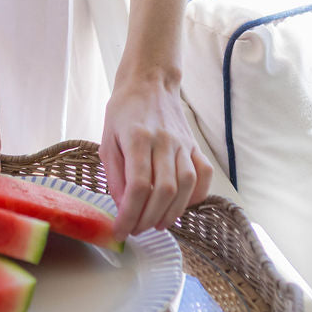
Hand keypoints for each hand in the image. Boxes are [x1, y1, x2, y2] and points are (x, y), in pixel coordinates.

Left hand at [100, 75, 213, 238]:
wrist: (149, 81)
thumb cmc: (124, 111)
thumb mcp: (107, 139)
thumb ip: (114, 175)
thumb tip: (123, 207)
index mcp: (137, 139)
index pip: (138, 186)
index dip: (130, 214)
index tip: (121, 230)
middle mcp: (164, 142)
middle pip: (164, 190)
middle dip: (149, 219)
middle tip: (137, 230)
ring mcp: (183, 143)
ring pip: (186, 185)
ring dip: (173, 212)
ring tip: (157, 224)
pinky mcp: (194, 145)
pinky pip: (204, 173)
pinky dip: (198, 195)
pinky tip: (182, 205)